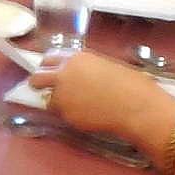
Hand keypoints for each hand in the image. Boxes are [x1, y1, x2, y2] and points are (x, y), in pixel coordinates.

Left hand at [28, 50, 171, 143]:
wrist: (137, 107)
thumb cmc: (131, 84)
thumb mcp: (106, 65)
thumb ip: (85, 68)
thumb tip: (77, 73)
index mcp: (75, 58)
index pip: (48, 59)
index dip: (50, 67)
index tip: (52, 72)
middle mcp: (63, 75)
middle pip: (36, 78)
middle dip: (40, 84)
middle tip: (50, 90)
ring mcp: (63, 96)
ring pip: (48, 100)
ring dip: (57, 102)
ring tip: (78, 105)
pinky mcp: (67, 115)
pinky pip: (62, 115)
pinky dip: (70, 115)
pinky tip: (88, 114)